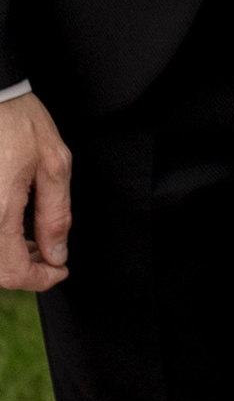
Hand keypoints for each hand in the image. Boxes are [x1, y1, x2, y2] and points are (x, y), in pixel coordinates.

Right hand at [0, 95, 69, 293]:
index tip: (60, 270)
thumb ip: (56, 214)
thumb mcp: (53, 164)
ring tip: (36, 240)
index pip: (13, 272)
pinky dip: (0, 239)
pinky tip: (15, 225)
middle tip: (51, 255)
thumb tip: (57, 253)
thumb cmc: (17, 120)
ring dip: (11, 256)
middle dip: (26, 269)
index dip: (40, 280)